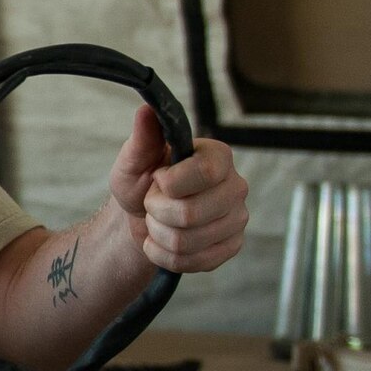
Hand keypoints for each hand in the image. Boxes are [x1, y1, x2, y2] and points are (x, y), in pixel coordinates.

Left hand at [109, 105, 248, 272]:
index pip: (205, 173)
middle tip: (153, 202)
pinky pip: (192, 262)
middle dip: (155, 212)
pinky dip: (164, 255)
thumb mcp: (134, 160)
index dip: (169, 183)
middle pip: (191, 214)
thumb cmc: (141, 183)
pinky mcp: (231, 247)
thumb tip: (147, 108)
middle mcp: (236, 186)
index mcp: (218, 157)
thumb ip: (143, 138)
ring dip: (157, 234)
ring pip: (187, 241)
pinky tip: (162, 241)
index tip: (157, 178)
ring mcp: (237, 219)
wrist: (142, 218)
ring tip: (157, 220)